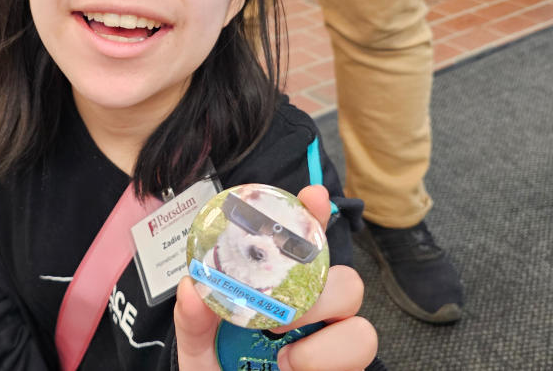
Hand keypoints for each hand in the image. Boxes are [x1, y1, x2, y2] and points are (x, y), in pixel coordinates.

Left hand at [174, 185, 377, 370]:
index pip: (303, 248)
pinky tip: (292, 369)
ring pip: (360, 319)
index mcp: (278, 297)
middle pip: (344, 279)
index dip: (312, 218)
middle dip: (320, 287)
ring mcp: (333, 345)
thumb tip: (191, 287)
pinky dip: (324, 359)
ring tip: (284, 355)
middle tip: (278, 316)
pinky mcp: (346, 369)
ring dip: (322, 334)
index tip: (312, 197)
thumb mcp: (198, 348)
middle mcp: (314, 317)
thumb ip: (193, 320)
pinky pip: (361, 347)